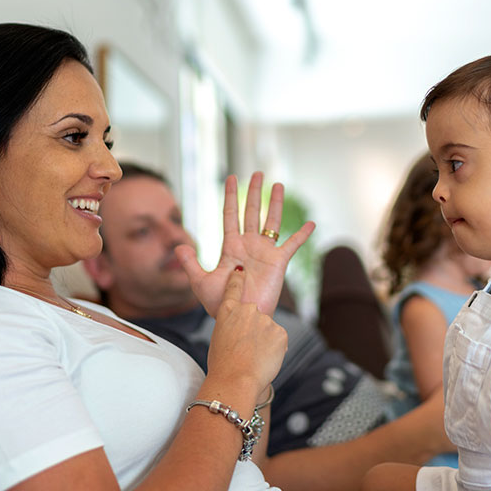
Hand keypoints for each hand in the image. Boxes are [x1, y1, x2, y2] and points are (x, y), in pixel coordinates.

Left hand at [175, 172, 314, 316]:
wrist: (241, 318)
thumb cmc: (221, 304)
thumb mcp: (200, 282)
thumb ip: (190, 263)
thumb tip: (179, 246)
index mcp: (230, 246)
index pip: (229, 215)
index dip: (229, 196)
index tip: (230, 178)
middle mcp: (248, 245)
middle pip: (251, 212)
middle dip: (253, 192)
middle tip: (257, 173)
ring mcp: (264, 252)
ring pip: (271, 221)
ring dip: (274, 203)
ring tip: (277, 184)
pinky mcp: (278, 262)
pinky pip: (292, 244)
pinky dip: (302, 235)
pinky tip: (311, 224)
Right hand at [207, 267, 287, 395]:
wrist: (236, 380)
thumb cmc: (223, 365)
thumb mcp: (218, 340)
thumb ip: (232, 327)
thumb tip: (241, 330)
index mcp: (228, 310)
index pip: (234, 287)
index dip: (238, 279)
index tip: (241, 270)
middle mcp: (247, 309)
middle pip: (254, 316)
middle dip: (253, 332)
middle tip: (245, 351)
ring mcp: (265, 319)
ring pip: (267, 330)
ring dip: (263, 343)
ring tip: (252, 359)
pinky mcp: (280, 331)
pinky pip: (278, 340)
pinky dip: (274, 350)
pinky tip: (264, 360)